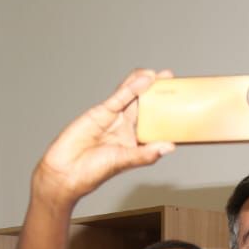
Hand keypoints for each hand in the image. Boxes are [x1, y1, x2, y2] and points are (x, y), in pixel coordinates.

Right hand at [32, 69, 175, 207]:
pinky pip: (119, 97)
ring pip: (134, 98)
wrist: (64, 171)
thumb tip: (169, 147)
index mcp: (136, 144)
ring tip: (161, 75)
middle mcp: (127, 130)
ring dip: (147, 86)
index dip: (169, 116)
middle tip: (174, 82)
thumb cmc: (92, 173)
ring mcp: (114, 120)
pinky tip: (143, 79)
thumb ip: (145, 154)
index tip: (183, 106)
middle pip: (147, 109)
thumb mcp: (123, 162)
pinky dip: (130, 88)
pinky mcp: (101, 112)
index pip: (157, 127)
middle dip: (160, 95)